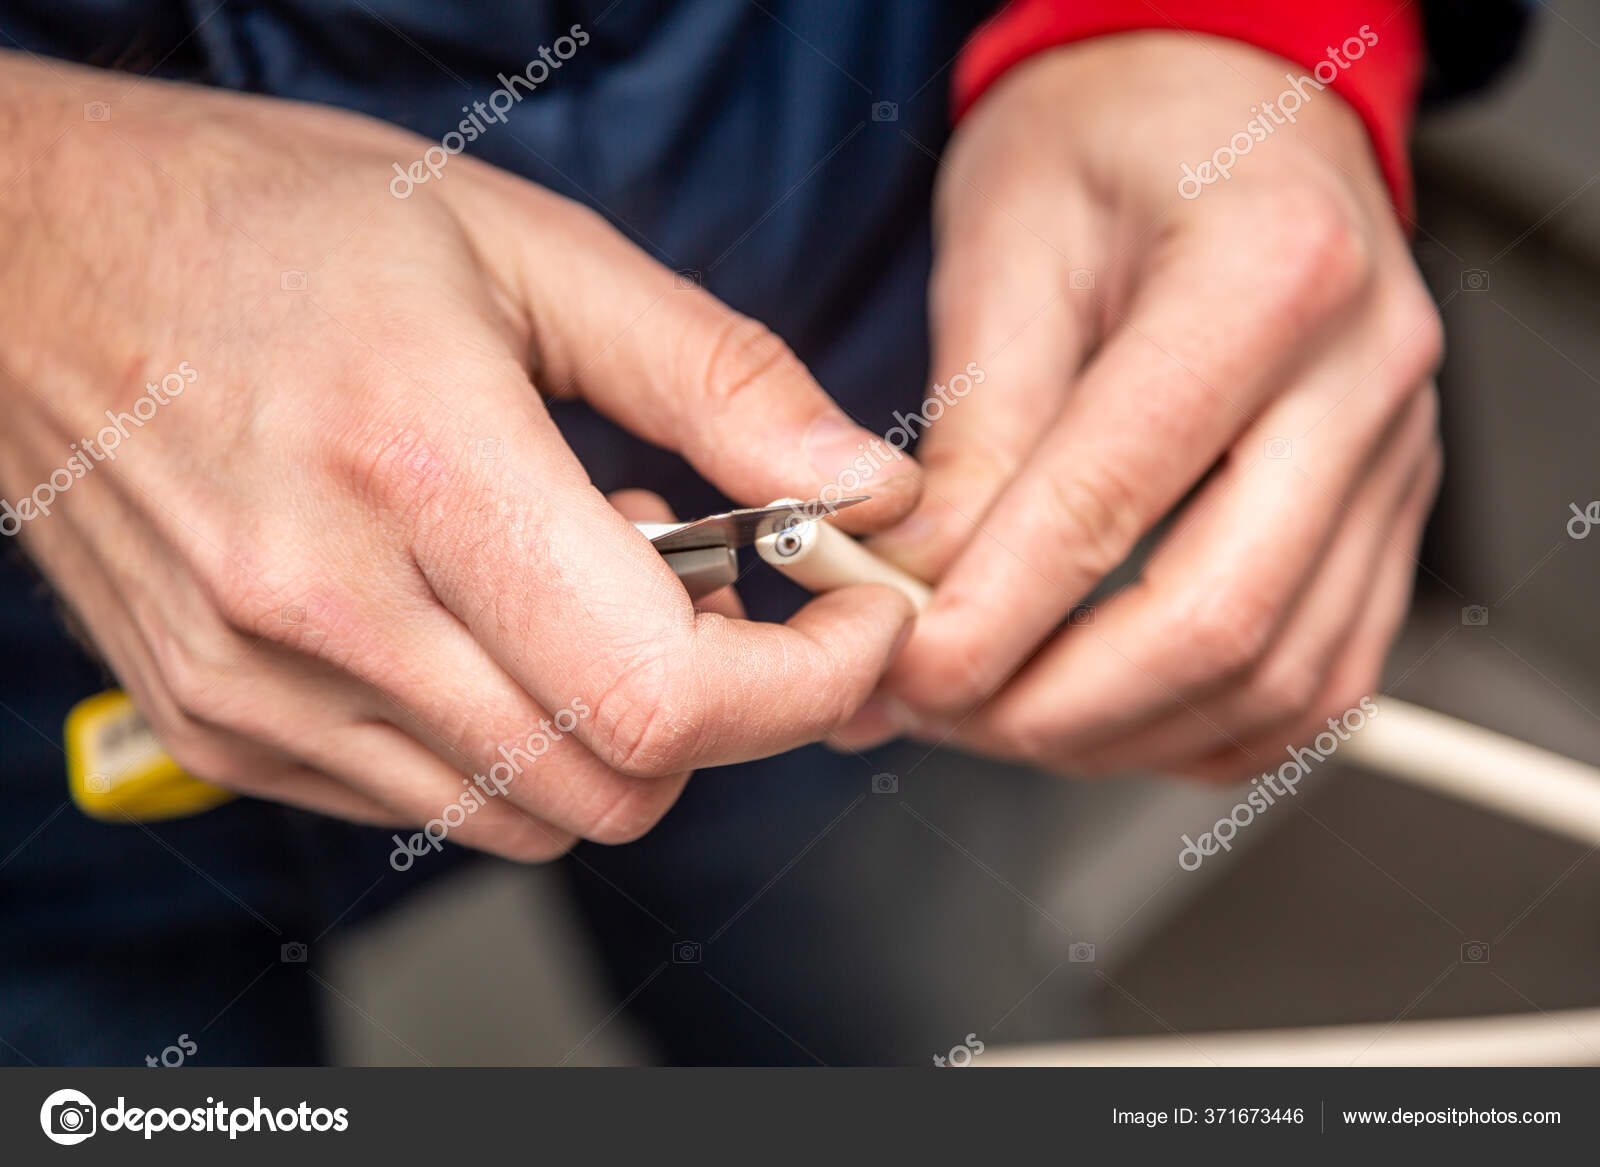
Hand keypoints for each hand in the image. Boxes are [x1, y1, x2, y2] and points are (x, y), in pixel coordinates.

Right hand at [0, 53, 919, 855]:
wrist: (30, 260)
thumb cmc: (273, 226)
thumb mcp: (525, 247)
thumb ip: (718, 376)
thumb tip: (865, 482)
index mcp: (421, 467)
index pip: (662, 695)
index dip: (804, 688)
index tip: (854, 627)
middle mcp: (325, 611)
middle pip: (616, 785)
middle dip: (726, 710)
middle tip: (719, 587)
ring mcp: (259, 691)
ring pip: (533, 817)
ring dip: (616, 725)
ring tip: (581, 578)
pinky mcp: (220, 728)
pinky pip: (433, 803)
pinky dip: (513, 739)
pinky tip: (488, 615)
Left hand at [838, 33, 1442, 779]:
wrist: (1219, 106)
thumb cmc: (1110, 141)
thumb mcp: (1008, 247)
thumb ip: (974, 430)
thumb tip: (922, 581)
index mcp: (1266, 271)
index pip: (1118, 497)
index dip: (998, 614)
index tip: (912, 667)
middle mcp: (1365, 371)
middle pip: (1220, 621)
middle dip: (1057, 706)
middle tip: (946, 711)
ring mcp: (1397, 451)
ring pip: (1280, 675)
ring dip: (1125, 733)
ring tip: (1004, 717)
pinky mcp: (1390, 508)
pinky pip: (1324, 674)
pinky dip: (1210, 728)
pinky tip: (1115, 717)